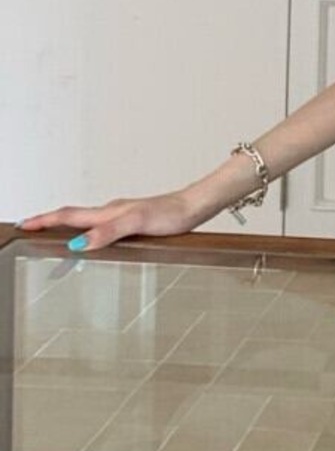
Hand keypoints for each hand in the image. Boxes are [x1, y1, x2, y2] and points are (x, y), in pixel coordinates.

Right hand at [17, 191, 196, 252]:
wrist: (194, 207)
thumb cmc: (171, 214)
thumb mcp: (137, 222)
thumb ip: (108, 231)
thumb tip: (78, 244)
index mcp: (108, 211)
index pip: (69, 215)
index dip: (45, 220)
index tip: (24, 225)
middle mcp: (112, 212)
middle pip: (73, 216)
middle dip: (49, 222)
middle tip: (29, 228)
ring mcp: (122, 216)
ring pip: (87, 220)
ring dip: (67, 226)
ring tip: (52, 234)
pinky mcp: (133, 222)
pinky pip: (102, 226)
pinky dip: (88, 231)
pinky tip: (93, 239)